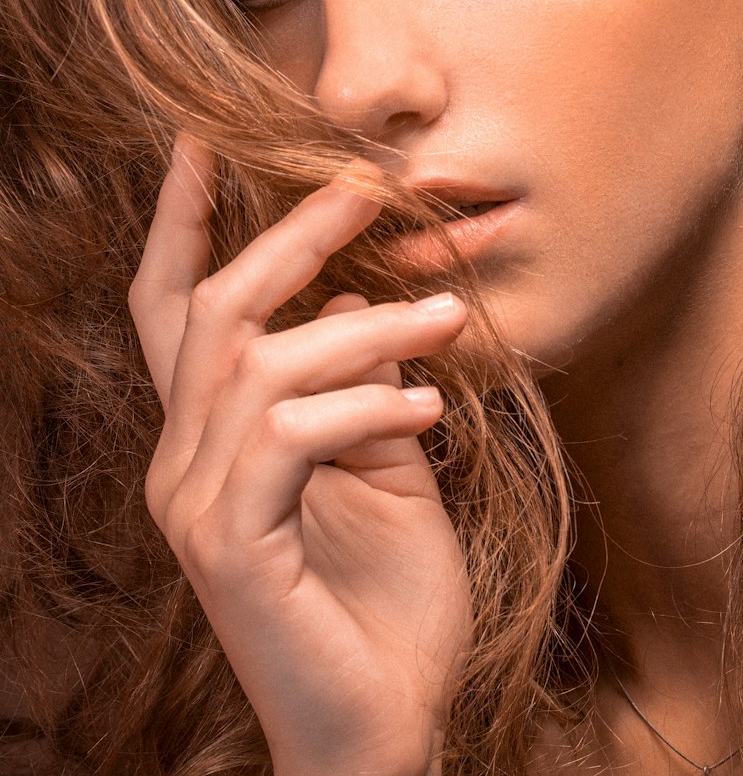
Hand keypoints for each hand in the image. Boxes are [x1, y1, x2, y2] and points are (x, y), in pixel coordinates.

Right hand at [129, 139, 471, 775]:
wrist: (388, 729)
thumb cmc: (388, 603)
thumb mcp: (388, 472)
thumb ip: (362, 390)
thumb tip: (356, 306)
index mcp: (214, 440)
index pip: (174, 312)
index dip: (181, 226)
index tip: (202, 145)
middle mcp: (184, 463)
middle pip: (215, 313)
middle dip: (287, 239)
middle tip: (364, 189)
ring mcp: (198, 507)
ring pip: (259, 364)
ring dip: (363, 330)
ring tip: (447, 321)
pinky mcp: (231, 547)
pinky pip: (290, 436)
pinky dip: (364, 406)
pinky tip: (428, 409)